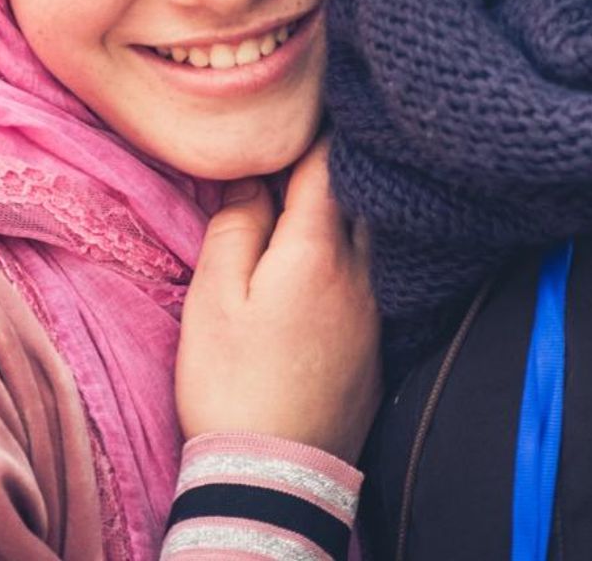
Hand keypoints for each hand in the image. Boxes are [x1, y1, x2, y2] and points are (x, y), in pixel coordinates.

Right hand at [176, 137, 381, 461]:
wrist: (274, 478)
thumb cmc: (232, 383)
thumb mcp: (214, 299)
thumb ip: (235, 226)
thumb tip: (251, 180)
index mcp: (317, 249)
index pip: (327, 163)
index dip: (309, 131)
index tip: (289, 114)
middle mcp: (361, 271)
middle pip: (358, 194)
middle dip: (332, 165)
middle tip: (296, 153)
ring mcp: (376, 309)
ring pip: (371, 235)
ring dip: (344, 210)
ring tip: (306, 204)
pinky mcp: (377, 343)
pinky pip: (373, 275)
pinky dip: (351, 254)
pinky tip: (321, 265)